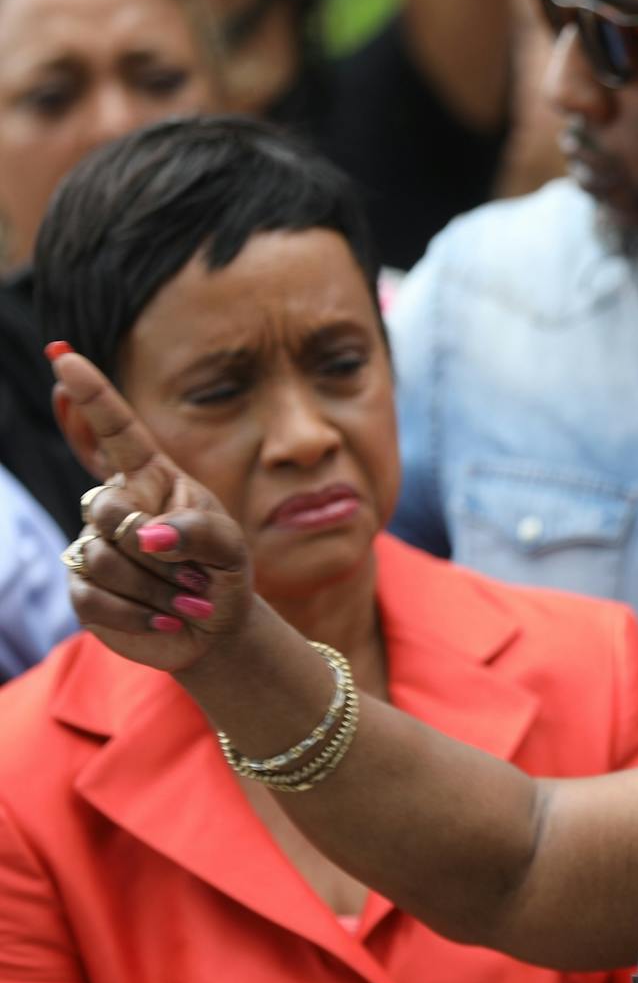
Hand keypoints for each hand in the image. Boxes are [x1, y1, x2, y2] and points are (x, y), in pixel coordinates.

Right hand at [51, 349, 252, 673]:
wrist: (216, 627)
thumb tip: (146, 535)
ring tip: (189, 599)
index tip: (64, 354)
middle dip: (156, 550)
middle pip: (107, 511)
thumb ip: (197, 531)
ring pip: (105, 560)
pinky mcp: (83, 590)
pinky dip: (139, 614)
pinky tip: (166, 620)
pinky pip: (95, 597)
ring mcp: (93, 546)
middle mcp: (116, 506)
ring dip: (157, 588)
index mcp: (152, 480)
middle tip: (195, 576)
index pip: (118, 431)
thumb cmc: (222, 572)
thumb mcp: (229, 547)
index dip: (92, 395)